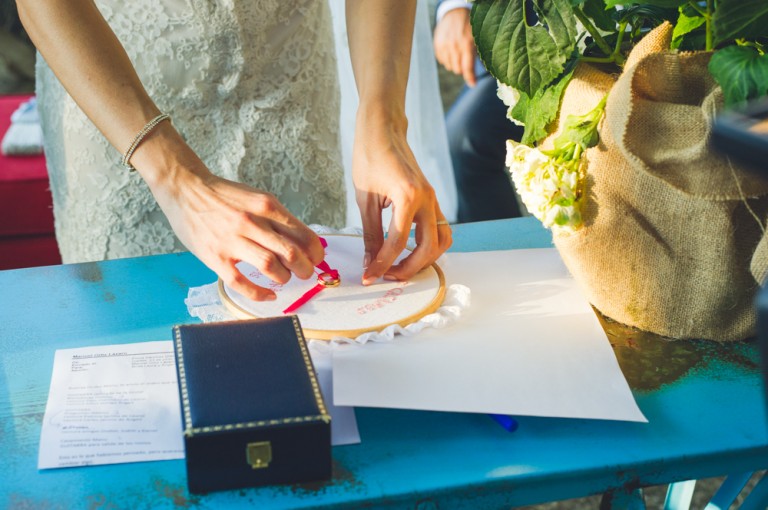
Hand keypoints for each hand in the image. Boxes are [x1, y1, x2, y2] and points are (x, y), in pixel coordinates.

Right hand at [136, 131, 324, 301]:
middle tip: (305, 274)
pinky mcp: (215, 257)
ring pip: (270, 267)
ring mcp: (232, 241)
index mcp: (266, 206)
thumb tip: (302, 240)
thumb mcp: (255, 197)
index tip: (317, 259)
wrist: (185, 189)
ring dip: (284, 278)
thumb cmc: (223, 196)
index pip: (302, 234)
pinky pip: (241, 282)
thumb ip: (277, 218)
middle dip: (304, 269)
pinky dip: (259, 293)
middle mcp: (251, 222)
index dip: (315, 252)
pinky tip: (268, 294)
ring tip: (284, 278)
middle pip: (290, 253)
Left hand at [352, 123, 451, 284]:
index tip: (369, 276)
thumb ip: (370, 233)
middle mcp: (427, 199)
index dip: (382, 264)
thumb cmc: (370, 156)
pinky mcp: (432, 199)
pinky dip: (429, 245)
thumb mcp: (364, 198)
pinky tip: (409, 251)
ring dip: (426, 259)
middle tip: (387, 276)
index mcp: (409, 196)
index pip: (398, 242)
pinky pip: (440, 229)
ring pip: (442, 241)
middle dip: (409, 267)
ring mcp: (433, 199)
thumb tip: (370, 262)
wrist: (384, 129)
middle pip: (428, 247)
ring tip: (401, 266)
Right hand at [433, 8, 476, 86]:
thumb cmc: (469, 26)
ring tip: (458, 53)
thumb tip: (477, 71)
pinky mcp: (437, 45)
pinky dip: (447, 59)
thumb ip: (476, 54)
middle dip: (462, 68)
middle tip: (465, 60)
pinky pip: (441, 61)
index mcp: (467, 44)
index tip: (473, 85)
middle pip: (458, 69)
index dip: (470, 78)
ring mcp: (444, 46)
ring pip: (449, 66)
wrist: (455, 12)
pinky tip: (450, 50)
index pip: (467, 67)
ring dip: (454, 64)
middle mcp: (454, 46)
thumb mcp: (477, 38)